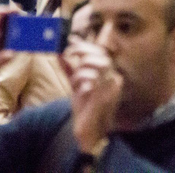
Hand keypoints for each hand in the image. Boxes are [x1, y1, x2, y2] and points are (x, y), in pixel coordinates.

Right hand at [0, 5, 15, 90]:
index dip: (20, 22)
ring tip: (9, 11)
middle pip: (4, 17)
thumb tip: (11, 54)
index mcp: (0, 41)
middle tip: (19, 11)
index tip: (29, 20)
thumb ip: (0, 61)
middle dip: (12, 13)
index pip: (13, 27)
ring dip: (1, 11)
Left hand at [60, 37, 121, 152]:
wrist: (89, 135)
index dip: (85, 45)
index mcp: (109, 75)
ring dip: (81, 71)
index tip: (70, 40)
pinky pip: (93, 79)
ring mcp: (112, 88)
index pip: (101, 52)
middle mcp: (114, 79)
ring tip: (76, 83)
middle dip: (82, 50)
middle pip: (101, 55)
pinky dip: (82, 81)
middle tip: (68, 53)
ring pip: (98, 64)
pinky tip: (80, 91)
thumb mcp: (76, 86)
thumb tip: (60, 53)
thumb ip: (70, 70)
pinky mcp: (106, 95)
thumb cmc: (84, 110)